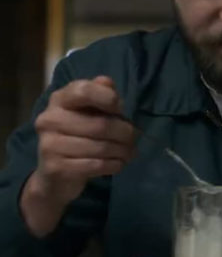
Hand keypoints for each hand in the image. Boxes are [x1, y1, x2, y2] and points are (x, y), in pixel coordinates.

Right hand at [22, 76, 135, 235]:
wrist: (55, 173)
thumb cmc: (79, 134)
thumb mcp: (90, 111)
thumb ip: (101, 94)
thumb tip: (108, 83)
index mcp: (59, 100)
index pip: (84, 90)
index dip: (108, 98)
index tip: (120, 109)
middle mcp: (49, 120)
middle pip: (101, 124)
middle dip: (126, 133)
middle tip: (135, 138)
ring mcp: (49, 145)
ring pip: (101, 147)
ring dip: (123, 151)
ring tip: (130, 152)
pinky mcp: (56, 168)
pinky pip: (96, 165)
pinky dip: (114, 165)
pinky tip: (119, 163)